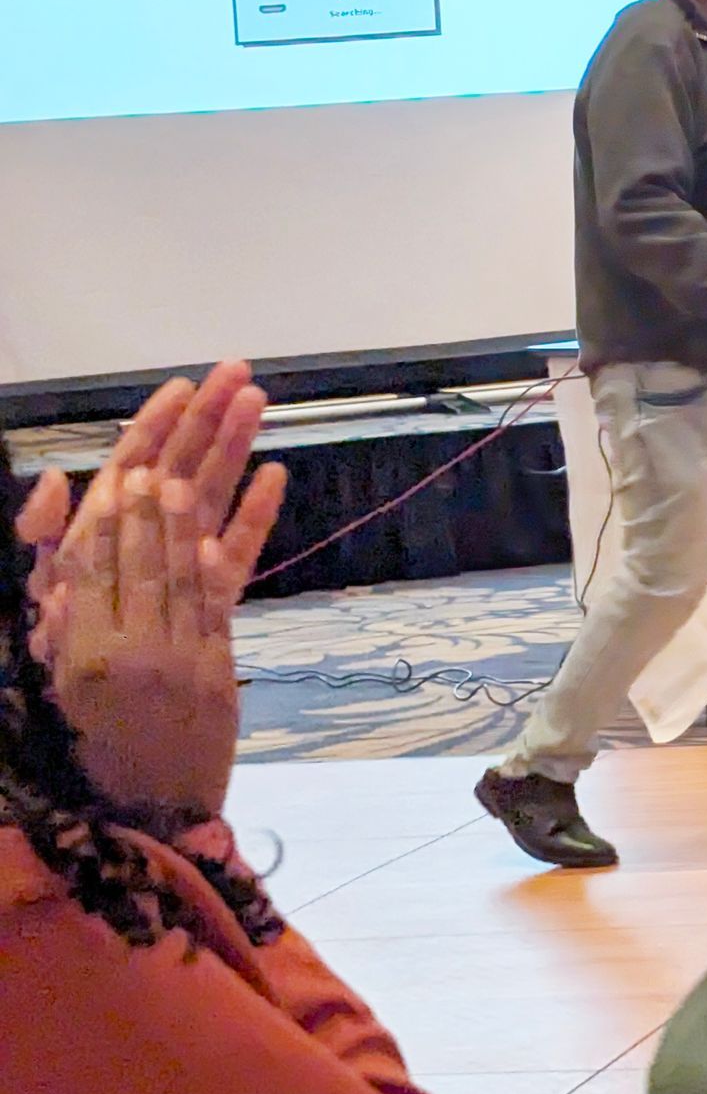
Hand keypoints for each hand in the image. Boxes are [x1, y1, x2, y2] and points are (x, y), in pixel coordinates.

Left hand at [16, 360, 283, 631]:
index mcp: (106, 522)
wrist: (114, 720)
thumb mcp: (46, 583)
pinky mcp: (219, 588)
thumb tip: (56, 479)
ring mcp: (187, 556)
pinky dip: (257, 512)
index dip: (157, 419)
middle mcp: (150, 530)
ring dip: (235, 446)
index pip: (134, 456)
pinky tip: (274, 477)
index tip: (185, 385)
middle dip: (207, 415)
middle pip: (182, 461)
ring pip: (213, 490)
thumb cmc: (70, 644)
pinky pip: (240, 545)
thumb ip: (45, 533)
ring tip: (259, 403)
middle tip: (239, 373)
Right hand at [37, 467, 257, 824]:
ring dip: (181, 528)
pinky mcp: (220, 674)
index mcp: (85, 658)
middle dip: (144, 514)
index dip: (104, 525)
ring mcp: (182, 663)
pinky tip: (212, 538)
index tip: (113, 483)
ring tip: (179, 486)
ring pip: (180, 580)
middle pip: (138, 567)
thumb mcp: (64, 693)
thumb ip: (64, 633)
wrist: (157, 812)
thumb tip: (63, 583)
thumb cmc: (100, 750)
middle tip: (149, 472)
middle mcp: (132, 655)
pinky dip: (215, 571)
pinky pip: (217, 611)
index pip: (93, 576)